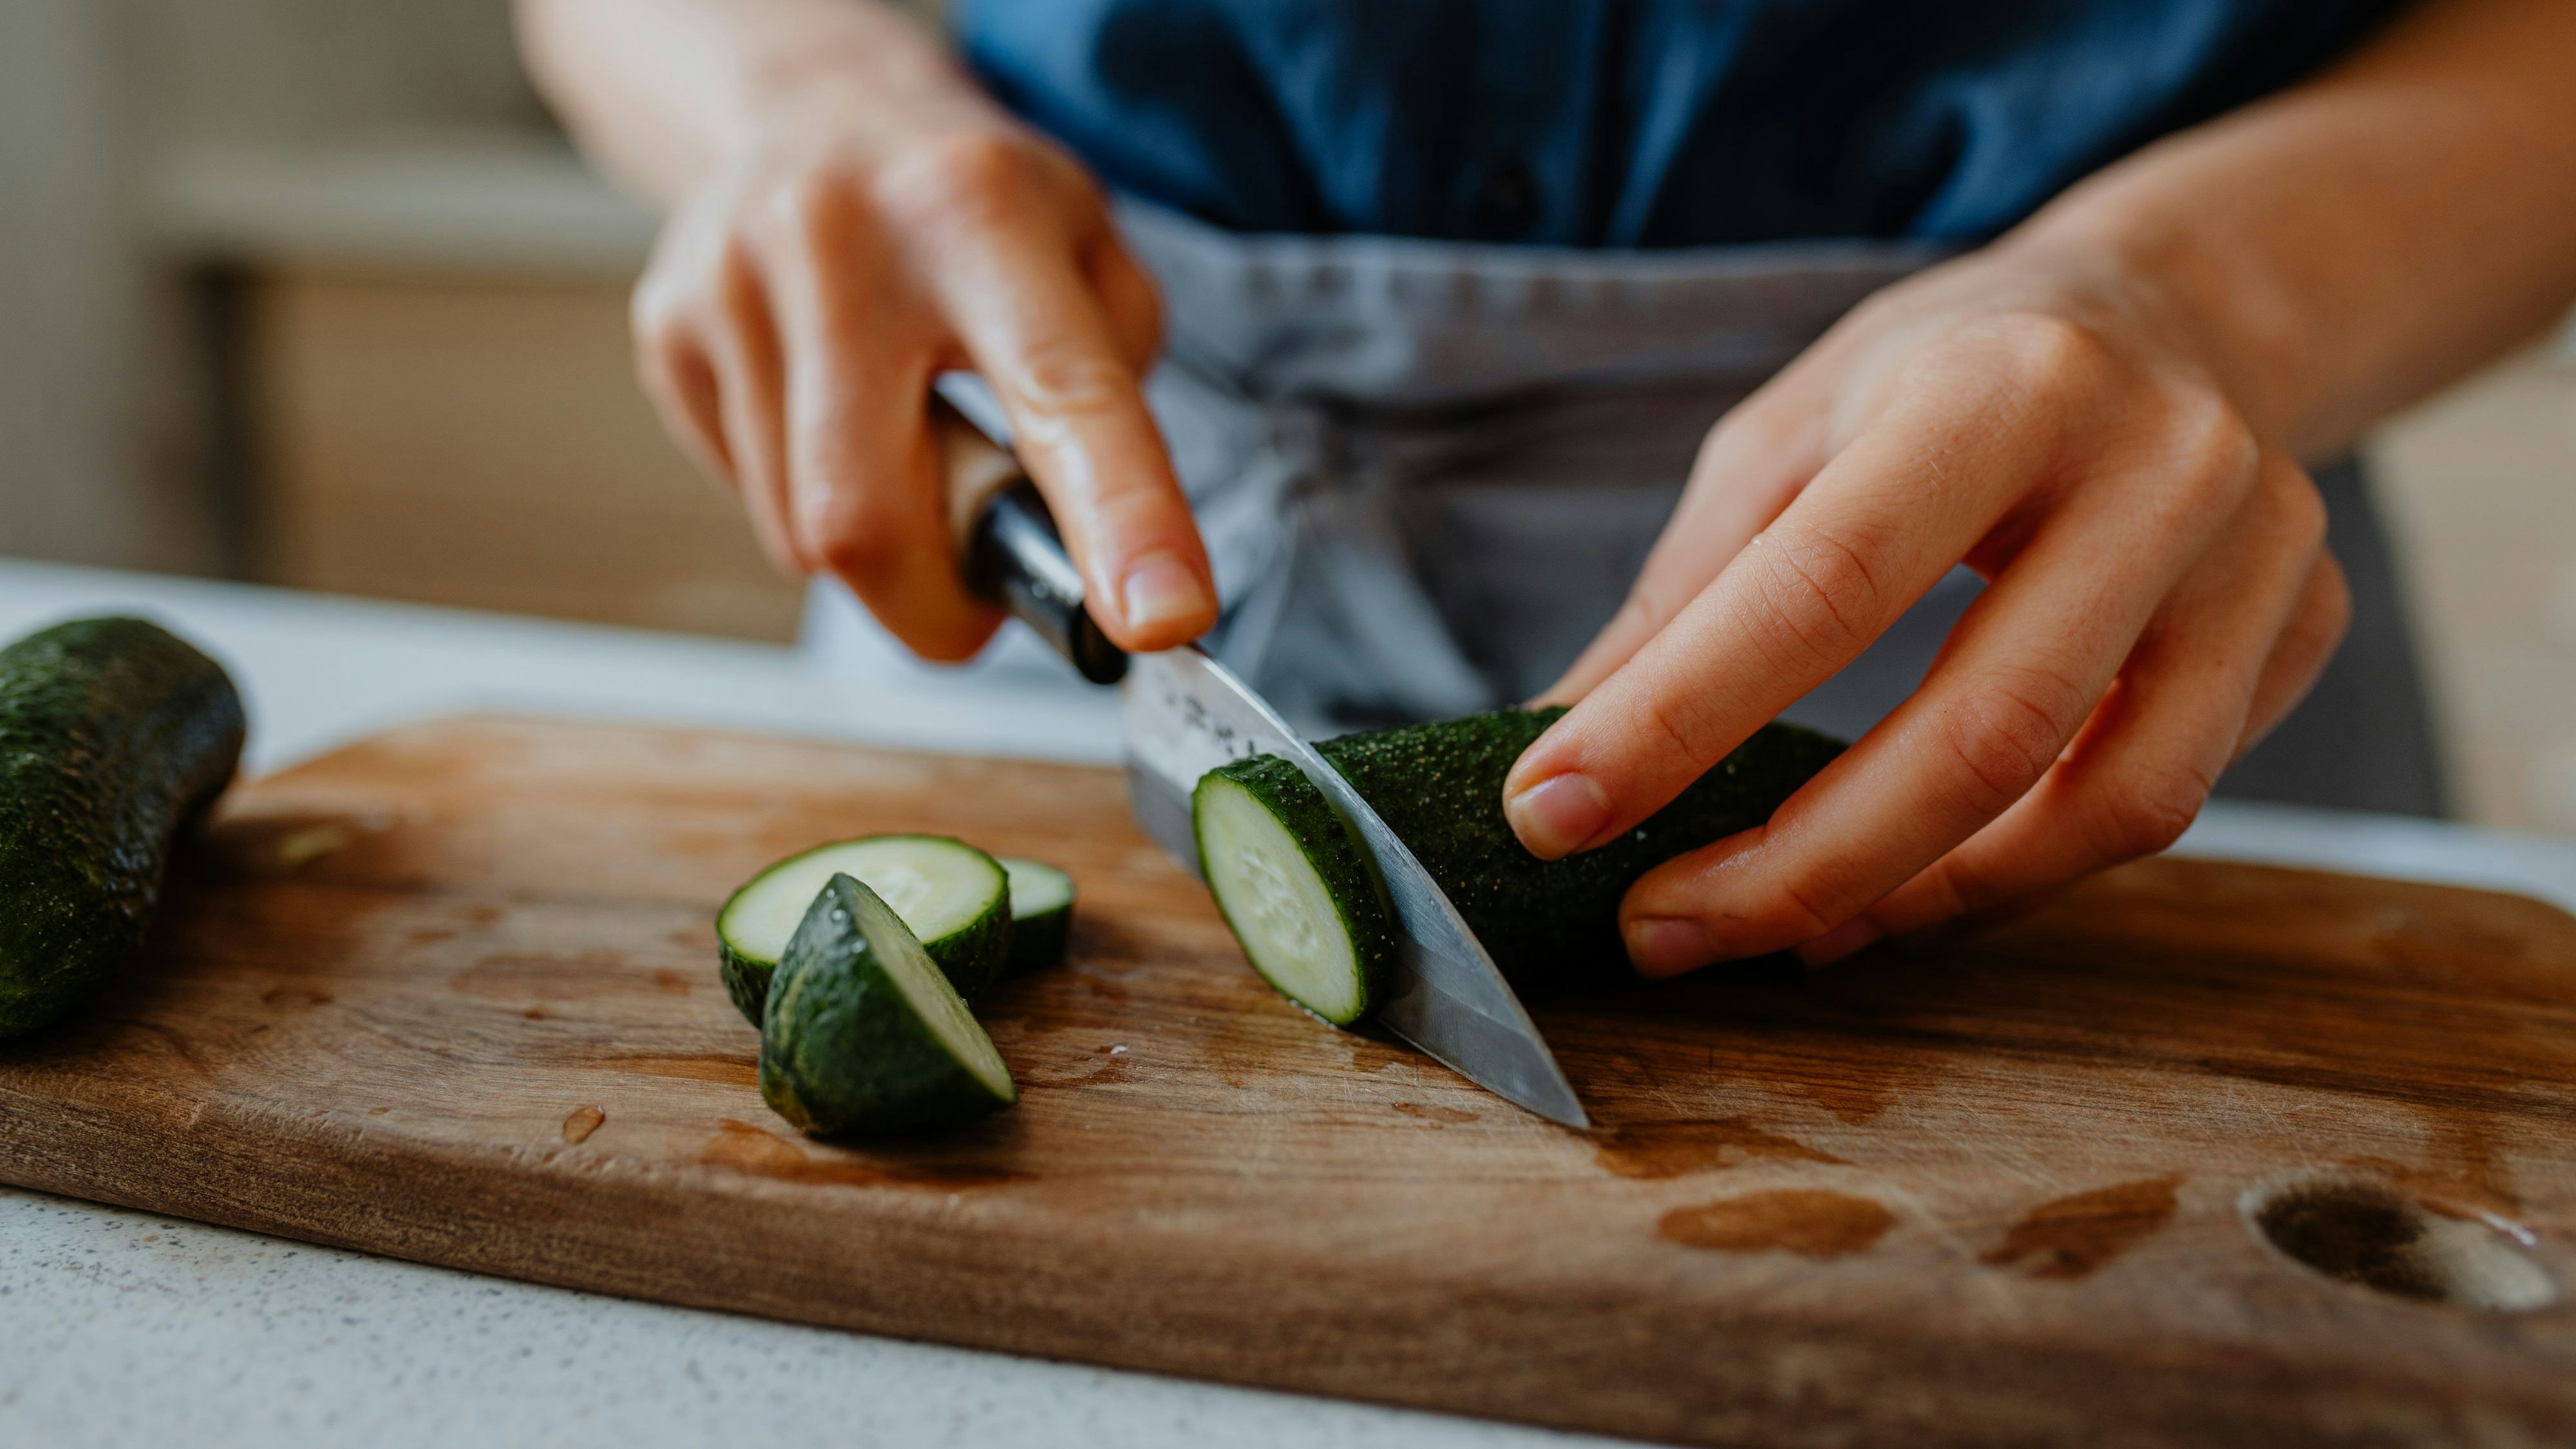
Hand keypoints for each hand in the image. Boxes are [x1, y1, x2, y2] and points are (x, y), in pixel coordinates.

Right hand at [629, 81, 1215, 657]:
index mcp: (980, 211)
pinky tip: (830, 418)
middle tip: (980, 592)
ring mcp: (734, 280)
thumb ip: (1114, 398)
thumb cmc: (975, 210)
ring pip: (801, 534)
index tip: (1157, 620)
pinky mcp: (667, 324)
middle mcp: (841, 237)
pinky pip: (748, 499)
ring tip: (902, 447)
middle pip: (868, 520)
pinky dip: (806, 501)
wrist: (815, 106)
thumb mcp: (1091, 253)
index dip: (1117, 516)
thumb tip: (1107, 559)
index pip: (1058, 390)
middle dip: (937, 606)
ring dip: (876, 548)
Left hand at [1503, 235, 2349, 972]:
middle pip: (1982, 731)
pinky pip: (2156, 804)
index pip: (1824, 586)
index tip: (1549, 815)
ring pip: (2102, 806)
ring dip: (1914, 898)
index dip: (1675, 721)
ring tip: (1776, 928)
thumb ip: (1684, 597)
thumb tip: (1555, 752)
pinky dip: (2013, 873)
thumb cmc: (1949, 374)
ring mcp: (2258, 557)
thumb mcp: (1792, 435)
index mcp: (2001, 384)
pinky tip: (1904, 885)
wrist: (2176, 309)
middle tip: (1656, 926)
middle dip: (1796, 867)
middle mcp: (2159, 466)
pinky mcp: (2302, 634)